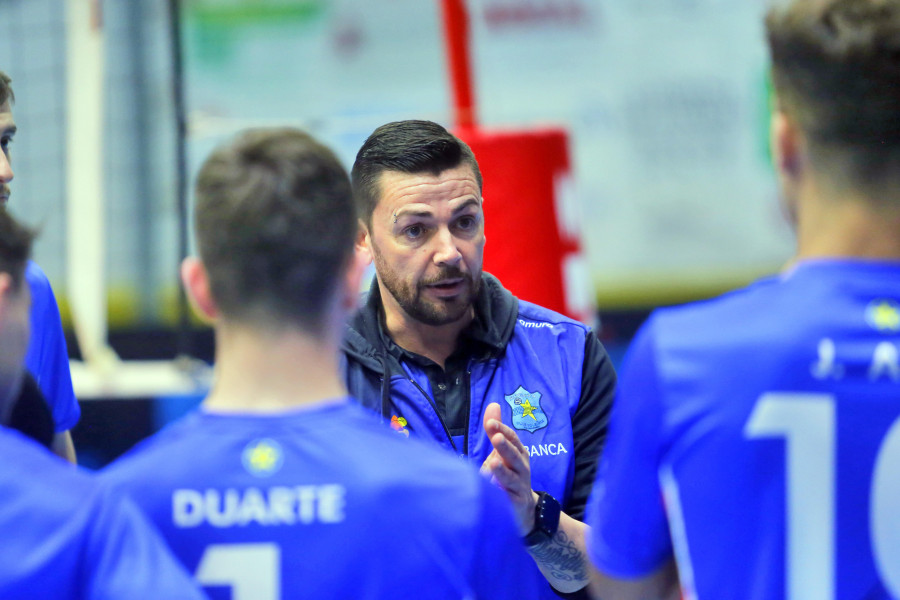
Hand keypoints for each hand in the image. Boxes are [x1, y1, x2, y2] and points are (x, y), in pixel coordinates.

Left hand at [480, 402, 537, 535]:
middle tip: (496, 438)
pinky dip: (500, 496)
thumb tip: (493, 404)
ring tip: (492, 464)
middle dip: (506, 447)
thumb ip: (496, 430)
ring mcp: (519, 487)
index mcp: (519, 454)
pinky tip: (491, 491)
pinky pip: (506, 500)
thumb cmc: (509, 475)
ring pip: (510, 479)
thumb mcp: (502, 452)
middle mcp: (522, 469)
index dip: (502, 430)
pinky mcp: (515, 505)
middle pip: (514, 457)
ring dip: (502, 472)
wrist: (524, 511)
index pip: (512, 439)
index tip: (490, 423)